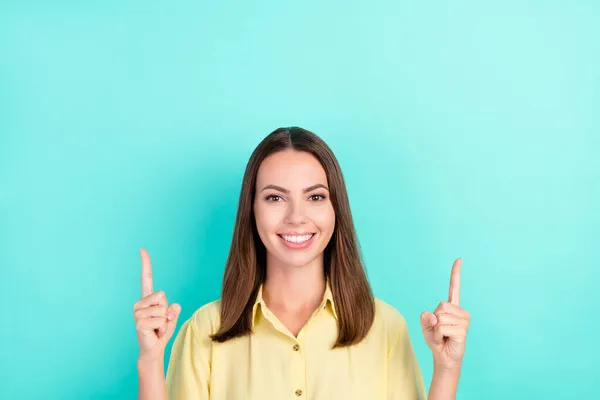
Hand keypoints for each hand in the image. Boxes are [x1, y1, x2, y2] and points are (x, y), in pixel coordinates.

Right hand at [133, 248, 181, 362]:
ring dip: (166, 321)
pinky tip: (155, 333)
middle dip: (167, 310)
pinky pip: (161, 320)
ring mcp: (138, 313)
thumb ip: (174, 309)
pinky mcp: (139, 323)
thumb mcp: (172, 317)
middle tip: (160, 321)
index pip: (146, 278)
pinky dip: (163, 328)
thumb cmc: (162, 331)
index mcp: (147, 298)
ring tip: (157, 328)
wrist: (153, 349)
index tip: (142, 249)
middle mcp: (139, 303)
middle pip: (162, 296)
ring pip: (162, 309)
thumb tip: (171, 307)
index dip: (146, 264)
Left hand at [420, 258, 469, 371]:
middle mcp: (460, 312)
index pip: (454, 287)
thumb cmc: (436, 339)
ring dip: (436, 330)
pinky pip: (442, 328)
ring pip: (440, 318)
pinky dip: (438, 335)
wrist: (443, 357)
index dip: (455, 273)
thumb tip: (434, 316)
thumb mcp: (425, 325)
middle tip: (439, 330)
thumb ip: (425, 317)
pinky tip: (445, 340)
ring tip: (443, 336)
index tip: (459, 259)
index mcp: (452, 307)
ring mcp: (464, 321)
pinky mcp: (463, 331)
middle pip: (441, 306)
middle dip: (434, 319)